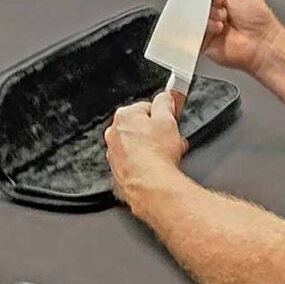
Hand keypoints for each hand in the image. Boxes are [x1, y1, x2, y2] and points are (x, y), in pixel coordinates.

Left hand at [104, 92, 187, 208]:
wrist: (150, 186)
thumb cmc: (157, 154)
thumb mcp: (168, 119)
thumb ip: (166, 102)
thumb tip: (165, 97)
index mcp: (124, 116)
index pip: (147, 108)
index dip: (164, 116)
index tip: (171, 122)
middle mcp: (114, 133)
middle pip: (142, 127)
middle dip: (158, 133)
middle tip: (170, 141)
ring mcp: (114, 153)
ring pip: (138, 145)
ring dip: (152, 149)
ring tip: (166, 157)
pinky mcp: (118, 171)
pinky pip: (135, 162)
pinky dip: (145, 164)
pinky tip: (157, 168)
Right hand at [202, 0, 283, 74]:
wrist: (261, 43)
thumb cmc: (257, 18)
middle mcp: (211, 7)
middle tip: (222, 0)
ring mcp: (205, 23)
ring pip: (195, 11)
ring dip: (212, 12)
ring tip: (225, 17)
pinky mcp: (201, 38)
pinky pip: (194, 28)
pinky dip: (209, 25)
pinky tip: (220, 27)